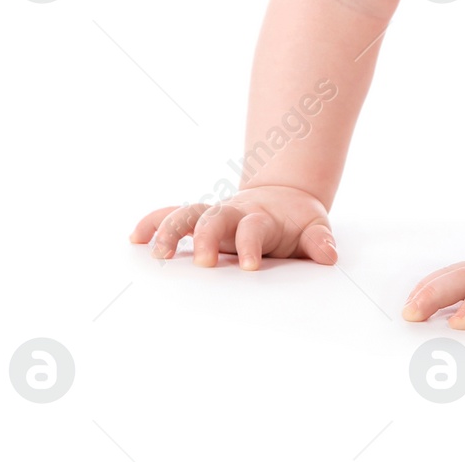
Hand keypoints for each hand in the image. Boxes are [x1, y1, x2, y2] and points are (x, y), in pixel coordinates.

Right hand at [130, 184, 336, 269]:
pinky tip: (135, 239)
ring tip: (155, 254)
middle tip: (203, 263)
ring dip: (170, 230)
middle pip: (215, 218)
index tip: (250, 266)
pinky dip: (153, 223)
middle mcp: (233, 214)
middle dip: (207, 237)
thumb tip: (329, 255)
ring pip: (188, 214)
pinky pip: (172, 216)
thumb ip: (319, 240)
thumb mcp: (314, 227)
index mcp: (261, 217)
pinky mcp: (199, 221)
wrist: (283, 198)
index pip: (254, 228)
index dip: (250, 245)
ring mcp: (213, 216)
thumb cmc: (297, 222)